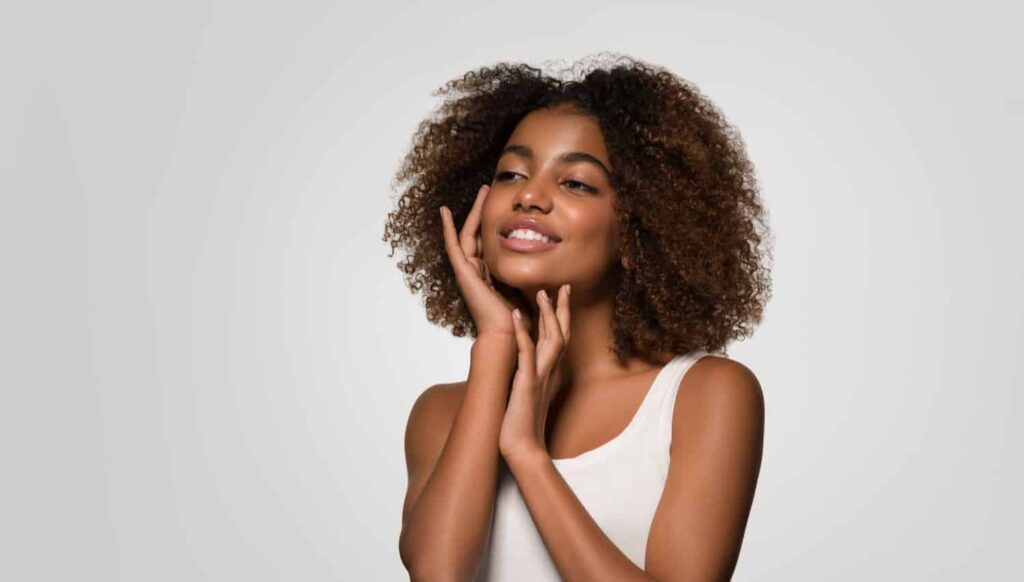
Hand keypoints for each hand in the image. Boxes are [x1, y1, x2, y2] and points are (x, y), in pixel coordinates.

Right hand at [440, 185, 529, 337]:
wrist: (508, 336)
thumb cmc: (519, 319)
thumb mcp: (525, 287)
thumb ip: (527, 272)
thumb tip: (542, 257)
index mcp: (489, 274)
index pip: (487, 242)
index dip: (491, 222)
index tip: (499, 204)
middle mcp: (476, 271)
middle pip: (476, 233)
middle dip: (481, 210)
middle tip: (487, 189)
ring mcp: (467, 272)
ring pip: (467, 234)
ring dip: (473, 212)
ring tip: (481, 192)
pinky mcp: (463, 274)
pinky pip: (453, 246)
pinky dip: (447, 228)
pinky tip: (443, 212)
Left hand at [498, 284, 570, 460]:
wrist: (522, 448)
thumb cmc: (522, 424)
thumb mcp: (528, 393)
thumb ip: (530, 376)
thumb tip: (524, 363)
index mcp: (550, 372)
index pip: (560, 338)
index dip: (561, 316)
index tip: (561, 295)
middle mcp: (549, 372)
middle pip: (561, 333)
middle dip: (562, 308)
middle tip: (562, 285)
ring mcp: (540, 377)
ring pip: (550, 340)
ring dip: (546, 315)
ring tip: (540, 292)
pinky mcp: (527, 384)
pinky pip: (527, 354)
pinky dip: (523, 333)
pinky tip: (517, 315)